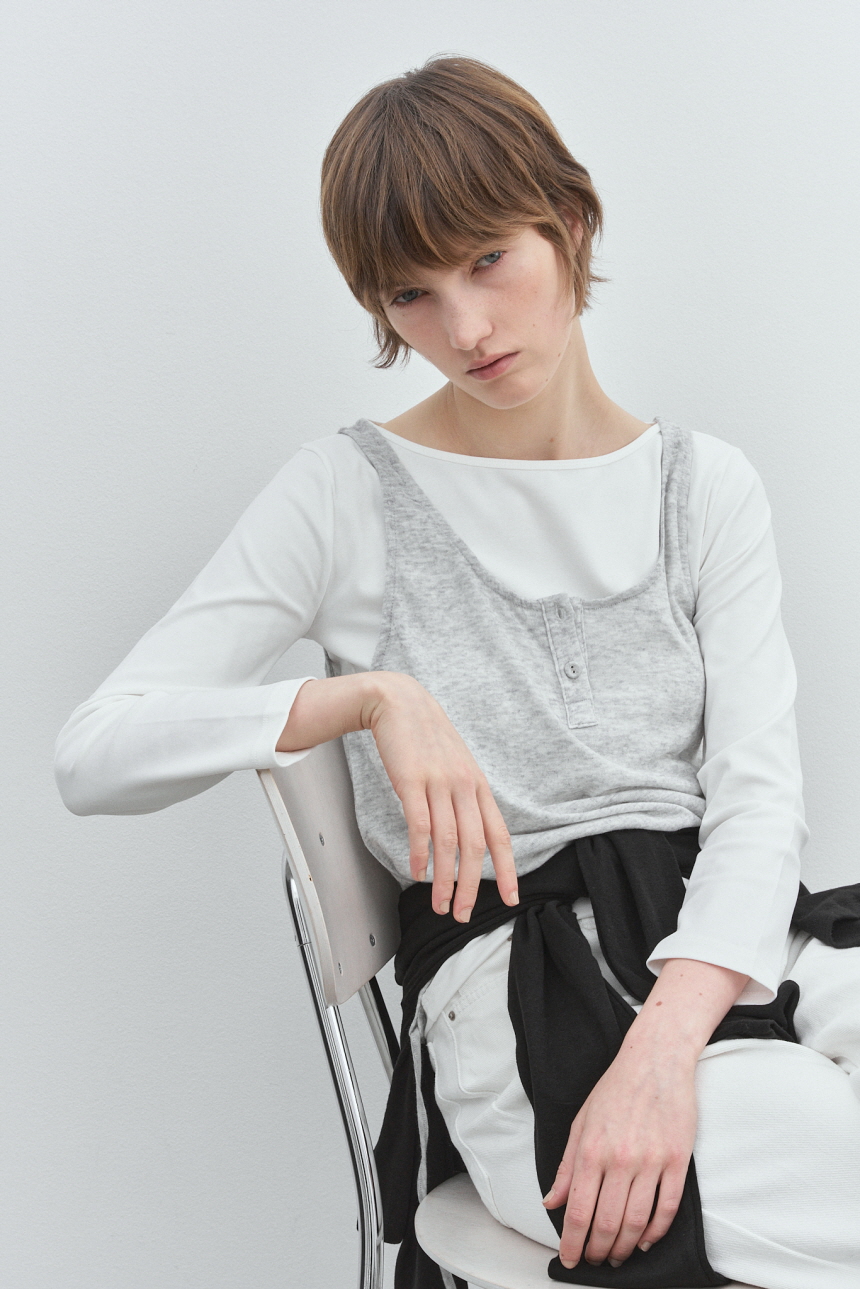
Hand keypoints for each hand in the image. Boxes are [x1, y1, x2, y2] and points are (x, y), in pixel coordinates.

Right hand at [278, 672, 518, 920]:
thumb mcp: (457, 766)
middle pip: (474, 846)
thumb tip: (470, 836)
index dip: (508, 870)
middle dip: (471, 886)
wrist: (400, 703)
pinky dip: (421, 854)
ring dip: (444, 879)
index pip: (499, 835)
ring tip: (439, 903)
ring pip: (449, 842)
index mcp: (479, 786)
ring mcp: (440, 783)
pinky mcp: (412, 781)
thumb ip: (465, 798)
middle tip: (462, 914)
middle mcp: (465, 786)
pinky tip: (418, 872)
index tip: (510, 899)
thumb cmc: (427, 738)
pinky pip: (420, 825)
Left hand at [543, 1036, 696, 1268]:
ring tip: (616, 1256)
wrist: (656, 1061)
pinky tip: (644, 1240)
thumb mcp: (581, 1122)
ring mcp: (652, 1161)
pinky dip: (655, 1232)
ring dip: (624, 1247)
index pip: (578, 1211)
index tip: (569, 1258)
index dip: (572, 1242)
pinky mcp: (678, 1161)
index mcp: (591, 1149)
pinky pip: (667, 1208)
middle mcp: (620, 1159)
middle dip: (598, 1251)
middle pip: (607, 1223)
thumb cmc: (616, 1088)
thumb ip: (567, 1166)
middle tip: (594, 1260)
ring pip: (636, 1222)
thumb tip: (552, 1200)